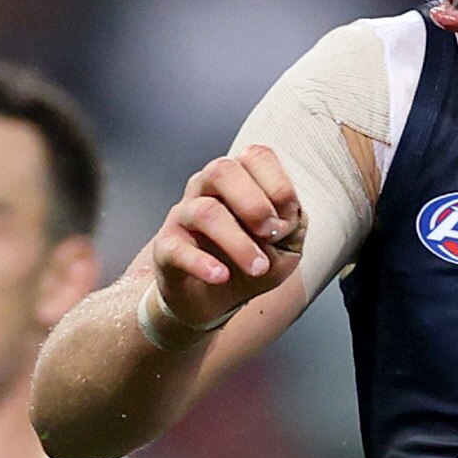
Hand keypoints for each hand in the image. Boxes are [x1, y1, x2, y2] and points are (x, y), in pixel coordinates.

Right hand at [137, 148, 305, 343]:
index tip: (287, 220)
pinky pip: (177, 249)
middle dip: (253, 202)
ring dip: (238, 242)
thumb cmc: (249, 262)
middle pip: (223, 170)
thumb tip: (283, 217)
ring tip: (257, 267)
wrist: (213, 300)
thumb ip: (291, 226)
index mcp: (239, 179)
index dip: (278, 185)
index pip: (256, 157)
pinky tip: (221, 276)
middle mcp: (207, 188)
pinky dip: (202, 264)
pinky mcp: (166, 248)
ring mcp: (183, 216)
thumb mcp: (285, 246)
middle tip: (270, 233)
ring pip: (205, 211)